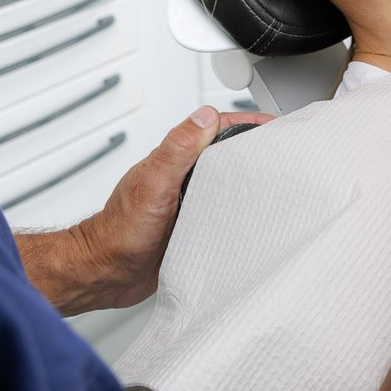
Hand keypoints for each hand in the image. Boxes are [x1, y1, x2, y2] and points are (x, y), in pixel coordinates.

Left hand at [71, 105, 273, 308]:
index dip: (246, 123)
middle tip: (283, 154)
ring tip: (277, 184)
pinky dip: (239, 212)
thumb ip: (177, 149)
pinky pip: (223, 212)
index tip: (273, 127)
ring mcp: (189, 202)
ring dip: (248, 183)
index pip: (216, 128)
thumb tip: (205, 116)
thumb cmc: (120, 231)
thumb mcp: (153, 183)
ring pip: (226, 184)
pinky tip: (253, 219)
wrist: (107, 274)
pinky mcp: (193, 227)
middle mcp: (183, 177)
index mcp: (176, 159)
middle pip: (226, 154)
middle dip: (254, 152)